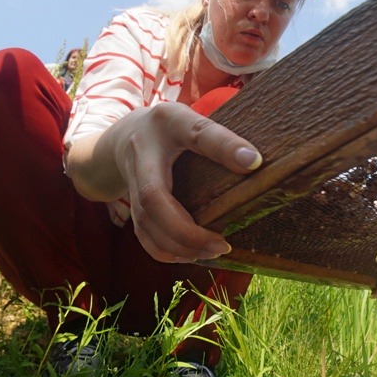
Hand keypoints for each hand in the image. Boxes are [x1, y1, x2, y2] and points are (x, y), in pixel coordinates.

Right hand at [67, 102, 261, 262]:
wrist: (121, 138)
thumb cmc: (169, 130)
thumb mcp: (192, 122)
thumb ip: (219, 139)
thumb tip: (256, 162)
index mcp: (168, 123)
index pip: (197, 133)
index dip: (224, 147)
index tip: (254, 162)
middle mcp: (143, 153)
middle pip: (154, 199)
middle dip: (186, 230)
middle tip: (222, 244)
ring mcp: (132, 182)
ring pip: (145, 223)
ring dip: (178, 245)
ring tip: (212, 251)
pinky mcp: (131, 205)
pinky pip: (142, 234)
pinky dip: (165, 251)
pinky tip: (190, 255)